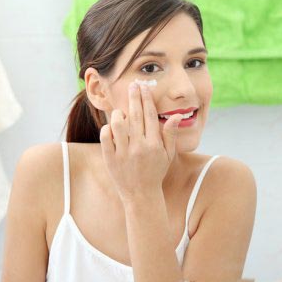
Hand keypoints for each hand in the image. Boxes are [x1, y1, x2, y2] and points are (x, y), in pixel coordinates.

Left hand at [99, 82, 182, 202]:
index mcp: (154, 144)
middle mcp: (139, 147)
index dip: (147, 99)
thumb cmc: (155, 172)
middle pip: (135, 115)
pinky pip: (106, 137)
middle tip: (132, 85)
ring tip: (121, 110)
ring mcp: (124, 153)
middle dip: (134, 97)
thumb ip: (170, 134)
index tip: (144, 87)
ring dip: (119, 113)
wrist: (141, 195)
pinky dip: (107, 128)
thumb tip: (176, 115)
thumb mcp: (168, 155)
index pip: (150, 115)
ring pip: (119, 124)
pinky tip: (111, 126)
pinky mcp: (111, 159)